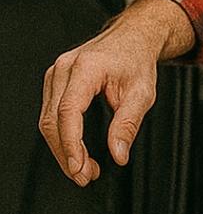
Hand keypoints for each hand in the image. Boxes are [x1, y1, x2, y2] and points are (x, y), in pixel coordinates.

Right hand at [39, 0, 194, 185]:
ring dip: (63, 149)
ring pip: (48, 120)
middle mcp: (65, 67)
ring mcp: (56, 72)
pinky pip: (51, 114)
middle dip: (67, 154)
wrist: (133, 37)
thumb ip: (128, 123)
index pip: (69, 110)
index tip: (80, 168)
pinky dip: (62, 136)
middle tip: (86, 176)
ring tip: (86, 169)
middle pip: (53, 120)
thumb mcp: (143, 92)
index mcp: (88, 66)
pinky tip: (78, 153)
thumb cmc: (138, 61)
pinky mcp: (55, 80)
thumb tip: (118, 156)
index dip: (71, 144)